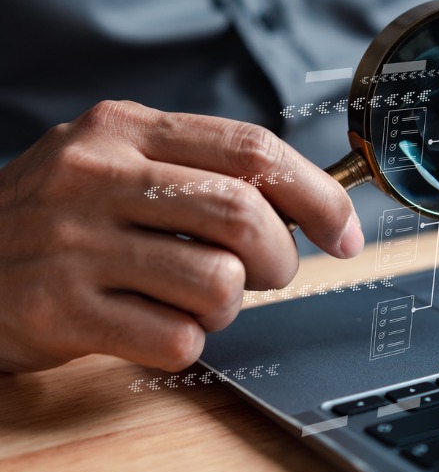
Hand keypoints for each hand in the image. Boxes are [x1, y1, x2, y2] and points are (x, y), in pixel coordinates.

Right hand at [0, 100, 362, 371]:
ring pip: (218, 282)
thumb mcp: (120, 165)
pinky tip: (153, 325)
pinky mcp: (59, 308)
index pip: (253, 151)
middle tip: (270, 273)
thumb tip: (305, 208)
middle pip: (243, 215)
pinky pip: (176, 338)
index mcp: (126, 130)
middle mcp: (98, 175)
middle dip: (281, 258)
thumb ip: (203, 173)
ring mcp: (74, 242)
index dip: (318, 195)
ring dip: (229, 304)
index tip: (346, 233)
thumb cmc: (63, 217)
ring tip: (195, 298)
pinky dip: (186, 341)